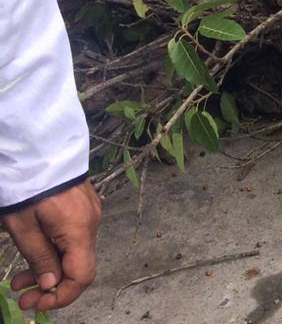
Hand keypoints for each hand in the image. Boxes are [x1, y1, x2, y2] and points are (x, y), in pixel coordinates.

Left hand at [2, 180, 100, 311]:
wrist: (39, 149)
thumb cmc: (28, 185)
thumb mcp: (23, 227)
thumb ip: (40, 258)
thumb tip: (51, 285)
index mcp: (78, 230)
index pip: (82, 276)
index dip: (61, 296)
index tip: (36, 303)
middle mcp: (92, 222)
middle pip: (78, 265)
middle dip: (50, 285)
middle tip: (21, 294)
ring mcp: (91, 212)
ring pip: (75, 251)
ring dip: (50, 268)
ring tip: (19, 277)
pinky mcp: (85, 205)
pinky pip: (75, 236)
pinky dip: (56, 250)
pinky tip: (36, 250)